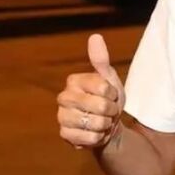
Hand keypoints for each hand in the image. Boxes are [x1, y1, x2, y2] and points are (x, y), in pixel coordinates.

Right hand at [57, 34, 125, 149]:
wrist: (107, 126)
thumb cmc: (108, 99)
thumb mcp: (109, 78)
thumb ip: (101, 60)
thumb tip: (95, 36)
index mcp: (74, 81)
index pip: (103, 88)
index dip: (113, 94)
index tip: (110, 95)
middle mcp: (63, 97)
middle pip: (100, 106)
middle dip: (111, 111)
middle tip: (108, 111)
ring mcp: (62, 117)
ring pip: (95, 123)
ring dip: (105, 125)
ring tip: (102, 122)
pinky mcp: (65, 135)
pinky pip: (89, 138)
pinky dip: (98, 137)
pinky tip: (95, 133)